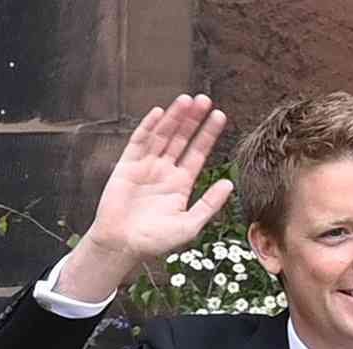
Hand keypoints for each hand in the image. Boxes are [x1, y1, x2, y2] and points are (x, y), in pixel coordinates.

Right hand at [63, 95, 234, 298]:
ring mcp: (146, 165)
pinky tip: (159, 113)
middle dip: (193, 120)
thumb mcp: (190, 225)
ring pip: (163, 135)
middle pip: (182, 139)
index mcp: (181, 184)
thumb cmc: (156, 240)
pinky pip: (139, 141)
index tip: (220, 116)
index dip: (208, 135)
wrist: (124, 244)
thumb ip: (209, 204)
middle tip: (205, 100)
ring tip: (187, 100)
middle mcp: (165, 171)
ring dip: (174, 117)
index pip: (198, 153)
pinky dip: (149, 127)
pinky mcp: (128, 164)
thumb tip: (229, 184)